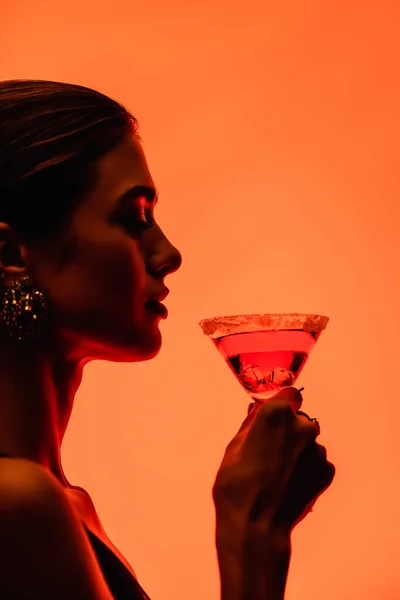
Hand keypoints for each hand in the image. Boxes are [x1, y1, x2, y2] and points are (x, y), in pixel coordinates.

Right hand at [212, 387, 334, 539]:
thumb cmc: (236, 485)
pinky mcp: (327, 471)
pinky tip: (290, 484)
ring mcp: (318, 450)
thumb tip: (257, 411)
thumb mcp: (233, 448)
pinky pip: (317, 463)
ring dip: (298, 451)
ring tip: (279, 474)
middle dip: (288, 430)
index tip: (274, 416)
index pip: (290, 394)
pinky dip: (307, 469)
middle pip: (299, 420)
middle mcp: (302, 426)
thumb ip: (250, 424)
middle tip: (270, 453)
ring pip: (309, 442)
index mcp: (277, 414)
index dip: (282, 404)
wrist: (256, 526)